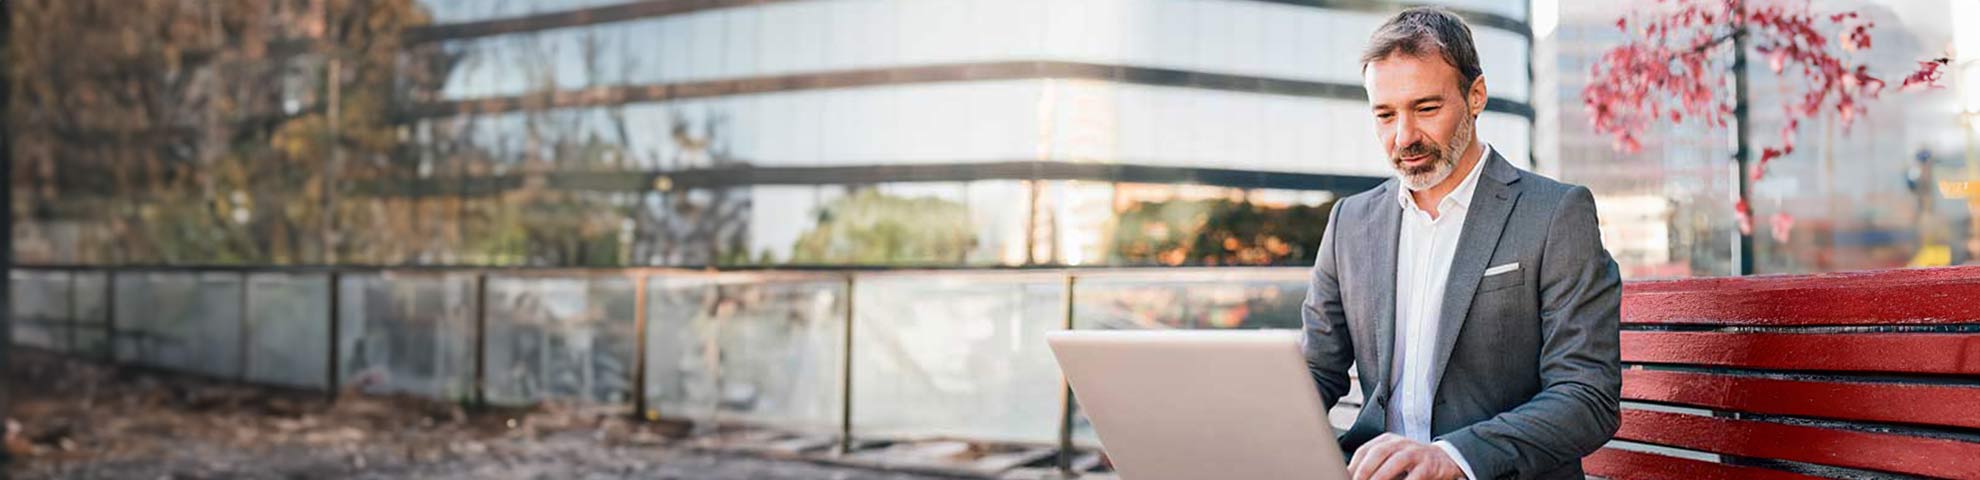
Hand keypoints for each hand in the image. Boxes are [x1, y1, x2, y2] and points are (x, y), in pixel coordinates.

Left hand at [1348, 433, 1465, 479]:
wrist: (1445, 459)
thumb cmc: (1412, 462)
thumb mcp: (1392, 458)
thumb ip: (1374, 466)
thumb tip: (1352, 476)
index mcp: (1387, 440)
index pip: (1365, 450)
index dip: (1353, 465)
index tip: (1344, 476)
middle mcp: (1400, 443)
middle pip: (1378, 453)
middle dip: (1364, 470)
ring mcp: (1415, 453)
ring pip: (1395, 462)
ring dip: (1381, 477)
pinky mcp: (1429, 465)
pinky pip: (1415, 476)